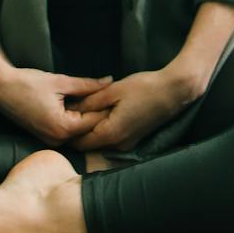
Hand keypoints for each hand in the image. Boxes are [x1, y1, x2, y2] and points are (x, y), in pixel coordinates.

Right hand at [0, 64, 118, 149]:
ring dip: (88, 118)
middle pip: (88, 130)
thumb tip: (109, 81)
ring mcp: (51, 141)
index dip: (107, 109)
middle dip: (100, 115)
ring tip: (101, 100)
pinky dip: (76, 120)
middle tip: (114, 99)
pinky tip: (82, 105)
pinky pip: (67, 132)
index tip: (119, 98)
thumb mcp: (61, 81)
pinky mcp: (46, 136)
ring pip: (78, 132)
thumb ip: (87, 85)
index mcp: (63, 128)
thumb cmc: (28, 83)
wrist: (1, 88)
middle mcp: (58, 140)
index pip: (94, 122)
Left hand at [65, 65, 202, 154]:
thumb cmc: (143, 88)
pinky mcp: (134, 138)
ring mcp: (127, 144)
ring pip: (100, 141)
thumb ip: (90, 102)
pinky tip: (102, 111)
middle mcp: (118, 145)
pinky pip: (111, 138)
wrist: (173, 92)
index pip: (80, 142)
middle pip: (89, 144)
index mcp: (111, 134)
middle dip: (77, 131)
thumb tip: (71, 109)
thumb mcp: (113, 91)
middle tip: (70, 110)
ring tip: (85, 108)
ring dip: (91, 129)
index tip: (61, 115)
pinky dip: (103, 128)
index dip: (67, 131)